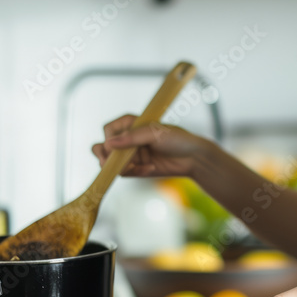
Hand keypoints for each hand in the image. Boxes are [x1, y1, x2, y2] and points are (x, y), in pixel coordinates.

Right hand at [91, 114, 209, 178]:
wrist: (193, 157)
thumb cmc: (177, 139)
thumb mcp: (155, 133)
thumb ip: (132, 138)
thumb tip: (108, 143)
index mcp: (131, 123)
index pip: (108, 129)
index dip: (110, 139)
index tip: (116, 147)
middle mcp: (128, 138)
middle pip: (103, 147)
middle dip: (104, 157)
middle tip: (110, 164)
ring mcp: (131, 154)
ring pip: (111, 163)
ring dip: (121, 167)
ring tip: (135, 167)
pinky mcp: (136, 168)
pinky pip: (125, 173)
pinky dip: (135, 172)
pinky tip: (150, 168)